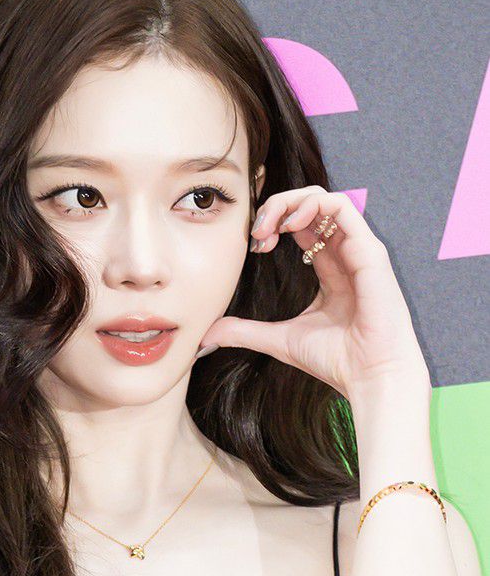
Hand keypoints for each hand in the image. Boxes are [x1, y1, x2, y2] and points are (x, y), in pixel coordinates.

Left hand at [197, 186, 430, 398]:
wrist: (369, 377)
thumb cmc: (336, 360)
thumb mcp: (278, 340)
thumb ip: (244, 332)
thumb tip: (205, 336)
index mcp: (329, 268)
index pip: (302, 225)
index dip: (273, 224)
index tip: (254, 245)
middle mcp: (345, 253)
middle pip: (311, 205)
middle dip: (277, 207)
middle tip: (256, 231)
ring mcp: (359, 250)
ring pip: (325, 198)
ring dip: (290, 202)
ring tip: (270, 226)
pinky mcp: (369, 251)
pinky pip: (343, 207)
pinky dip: (312, 205)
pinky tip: (290, 225)